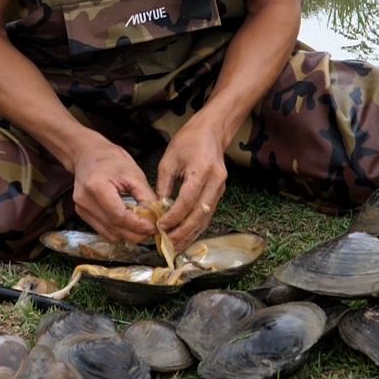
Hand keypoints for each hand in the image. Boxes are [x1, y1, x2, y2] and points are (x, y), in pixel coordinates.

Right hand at [70, 139, 158, 244]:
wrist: (86, 154)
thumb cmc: (109, 158)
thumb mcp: (133, 173)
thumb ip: (145, 196)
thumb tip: (156, 216)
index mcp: (96, 187)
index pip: (119, 216)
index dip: (139, 225)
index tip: (154, 226)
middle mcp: (85, 201)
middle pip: (114, 229)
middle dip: (136, 233)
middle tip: (152, 229)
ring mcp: (81, 209)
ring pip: (110, 234)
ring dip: (128, 234)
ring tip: (142, 225)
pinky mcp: (82, 214)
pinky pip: (104, 231)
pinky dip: (118, 230)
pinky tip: (129, 223)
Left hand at [155, 115, 231, 251]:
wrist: (212, 131)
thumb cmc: (188, 141)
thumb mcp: (169, 160)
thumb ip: (163, 185)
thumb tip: (157, 209)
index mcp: (201, 170)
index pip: (187, 200)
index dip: (174, 216)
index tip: (160, 226)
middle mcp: (215, 181)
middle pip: (200, 214)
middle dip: (183, 231)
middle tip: (167, 243)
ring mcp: (221, 188)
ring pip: (206, 218)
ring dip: (191, 234)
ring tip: (175, 247)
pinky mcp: (221, 192)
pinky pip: (209, 214)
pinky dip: (197, 227)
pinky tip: (186, 237)